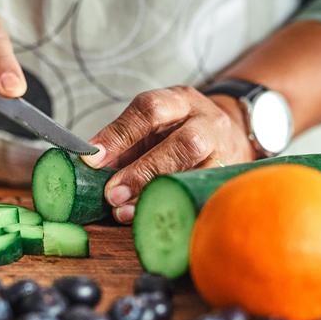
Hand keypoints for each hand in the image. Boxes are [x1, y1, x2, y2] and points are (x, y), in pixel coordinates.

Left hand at [83, 87, 255, 223]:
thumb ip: (122, 145)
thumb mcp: (151, 127)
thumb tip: (89, 167)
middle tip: (112, 193)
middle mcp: (206, 122)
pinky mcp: (227, 177)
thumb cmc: (178, 132)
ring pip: (196, 171)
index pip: (149, 110)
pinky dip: (173, 207)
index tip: (92, 159)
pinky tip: (152, 218)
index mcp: (179, 101)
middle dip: (143, 171)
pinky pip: (201, 195)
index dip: (119, 135)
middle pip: (182, 143)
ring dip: (156, 194)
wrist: (231, 134)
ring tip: (126, 212)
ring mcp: (223, 151)